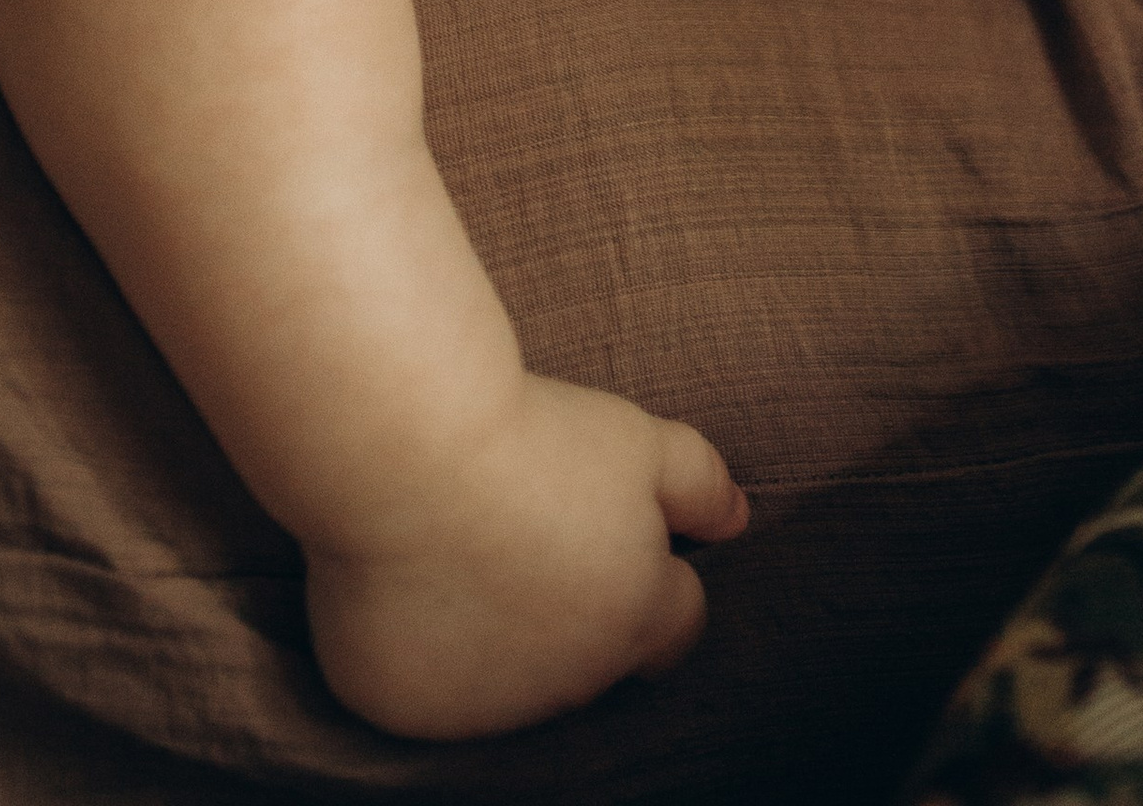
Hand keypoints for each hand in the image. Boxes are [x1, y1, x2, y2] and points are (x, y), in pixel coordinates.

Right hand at [304, 371, 748, 740]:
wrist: (410, 450)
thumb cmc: (531, 437)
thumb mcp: (640, 441)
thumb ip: (701, 485)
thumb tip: (737, 519)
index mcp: (636, 618)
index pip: (677, 624)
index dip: (656, 575)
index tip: (611, 531)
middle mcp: (568, 681)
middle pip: (594, 655)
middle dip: (578, 607)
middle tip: (531, 529)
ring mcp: (483, 703)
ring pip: (508, 679)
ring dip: (502, 635)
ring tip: (470, 546)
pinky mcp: (405, 705)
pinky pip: (424, 683)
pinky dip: (421, 646)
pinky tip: (414, 578)